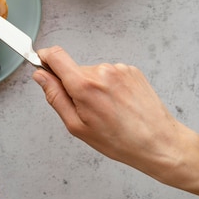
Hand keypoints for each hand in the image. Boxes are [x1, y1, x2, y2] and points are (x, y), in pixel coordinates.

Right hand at [33, 46, 198, 195]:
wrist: (159, 142)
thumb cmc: (119, 140)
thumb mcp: (76, 126)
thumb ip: (54, 96)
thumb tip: (40, 76)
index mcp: (84, 85)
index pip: (55, 55)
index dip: (44, 57)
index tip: (41, 62)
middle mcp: (101, 71)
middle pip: (74, 69)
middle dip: (74, 85)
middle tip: (87, 109)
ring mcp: (118, 69)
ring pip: (92, 73)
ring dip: (94, 87)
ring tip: (108, 109)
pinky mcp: (131, 70)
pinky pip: (109, 74)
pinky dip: (109, 86)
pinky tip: (119, 104)